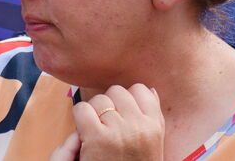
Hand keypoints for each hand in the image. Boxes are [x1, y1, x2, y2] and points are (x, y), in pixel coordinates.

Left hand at [49, 85, 163, 160]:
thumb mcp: (153, 144)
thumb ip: (153, 117)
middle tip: (106, 125)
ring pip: (99, 100)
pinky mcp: (97, 137)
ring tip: (97, 133)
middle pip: (117, 91)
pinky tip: (85, 135)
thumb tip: (149, 90)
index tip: (121, 115)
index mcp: (154, 127)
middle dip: (109, 105)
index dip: (126, 100)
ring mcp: (119, 130)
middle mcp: (139, 126)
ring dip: (93, 113)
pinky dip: (79, 119)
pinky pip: (82, 109)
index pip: (140, 89)